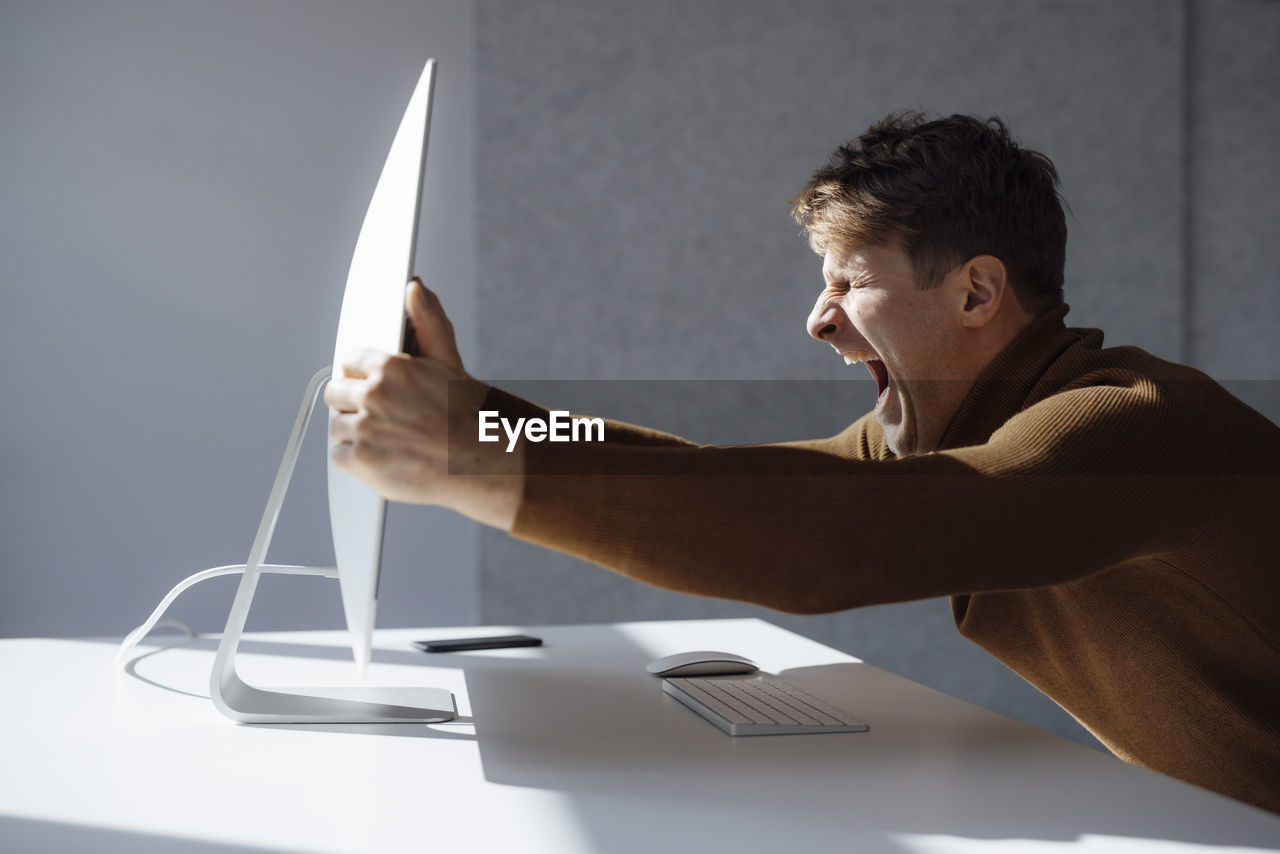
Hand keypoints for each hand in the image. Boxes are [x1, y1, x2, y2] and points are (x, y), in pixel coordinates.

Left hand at [323, 279, 522, 529]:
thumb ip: (427, 323)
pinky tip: (379, 456)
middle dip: (353, 402)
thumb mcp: (447, 362)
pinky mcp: (360, 460)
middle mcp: (373, 396)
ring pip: (337, 424)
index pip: (351, 361)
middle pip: (335, 392)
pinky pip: (338, 454)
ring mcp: (364, 429)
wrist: (475, 463)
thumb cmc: (464, 416)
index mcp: (389, 368)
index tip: (374, 387)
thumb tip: (415, 288)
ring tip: (384, 437)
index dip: (362, 375)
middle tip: (380, 415)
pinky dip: (354, 458)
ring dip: (354, 431)